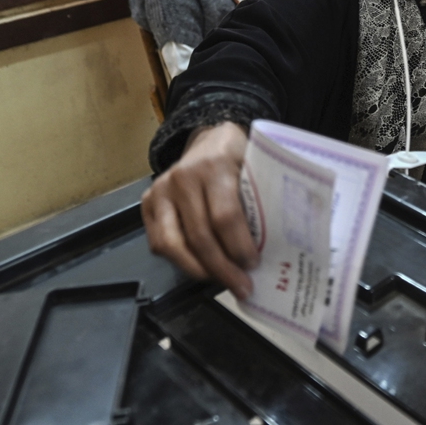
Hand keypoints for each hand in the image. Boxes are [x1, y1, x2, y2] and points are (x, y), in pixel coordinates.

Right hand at [141, 122, 257, 297]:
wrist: (209, 137)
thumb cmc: (238, 157)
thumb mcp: (256, 166)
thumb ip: (262, 198)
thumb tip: (277, 245)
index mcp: (215, 166)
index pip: (225, 216)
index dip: (239, 247)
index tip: (254, 265)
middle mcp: (183, 178)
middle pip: (199, 236)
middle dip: (222, 268)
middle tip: (242, 287)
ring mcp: (161, 190)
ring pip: (172, 244)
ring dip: (198, 271)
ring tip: (221, 282)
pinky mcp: (148, 201)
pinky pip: (159, 242)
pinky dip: (179, 261)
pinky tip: (202, 267)